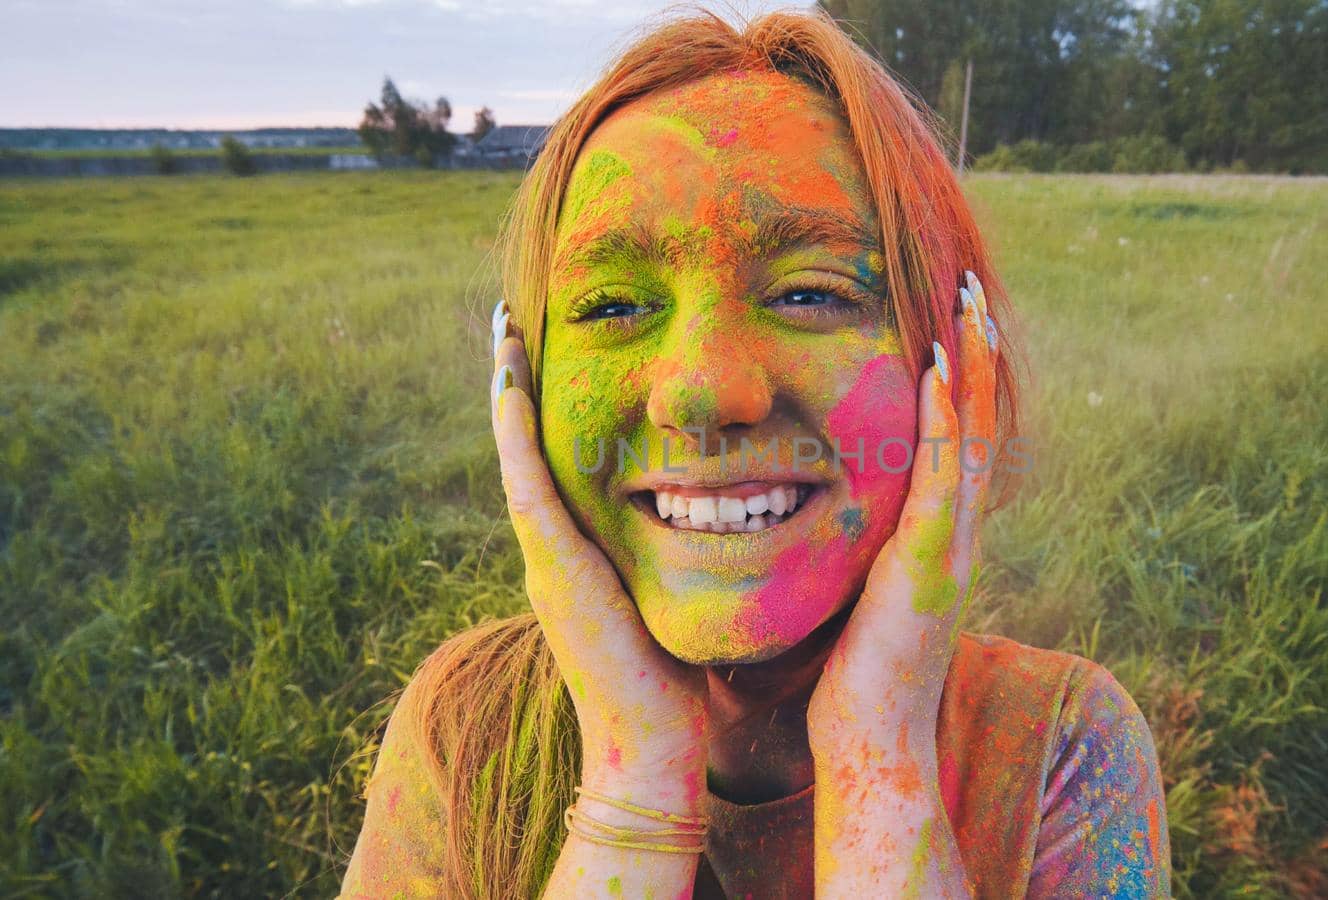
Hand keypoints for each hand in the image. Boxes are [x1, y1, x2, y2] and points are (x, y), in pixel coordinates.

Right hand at [490, 301, 708, 812]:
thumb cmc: (669, 683)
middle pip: (526, 448)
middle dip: (518, 384)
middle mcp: (551, 548)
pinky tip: (512, 380)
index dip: (547, 409)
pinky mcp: (553, 566)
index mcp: (576, 554)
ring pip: (517, 455)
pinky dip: (516, 430)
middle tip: (511, 319)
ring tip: (503, 328)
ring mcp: (545, 556)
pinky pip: (528, 482)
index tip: (546, 352)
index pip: (555, 464)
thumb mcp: (664, 601)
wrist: (648, 746)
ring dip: (508, 391)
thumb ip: (665, 562)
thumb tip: (704, 525)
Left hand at [807, 270, 996, 752]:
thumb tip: (828, 518)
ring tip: (967, 307)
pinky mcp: (928, 563)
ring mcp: (950, 547)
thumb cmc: (854, 678)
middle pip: (978, 425)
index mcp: (938, 537)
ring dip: (972, 368)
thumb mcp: (863, 596)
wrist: (871, 743)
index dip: (960, 381)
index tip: (949, 323)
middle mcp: (957, 533)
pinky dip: (944, 422)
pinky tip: (939, 372)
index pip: (956, 441)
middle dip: (977, 356)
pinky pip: (942, 477)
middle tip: (970, 292)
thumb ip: (863, 552)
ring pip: (971, 438)